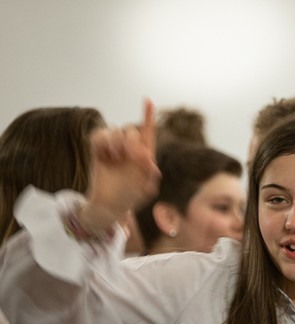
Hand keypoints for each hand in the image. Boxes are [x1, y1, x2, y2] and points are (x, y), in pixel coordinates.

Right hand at [83, 100, 160, 229]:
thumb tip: (150, 159)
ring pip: (114, 130)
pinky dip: (101, 141)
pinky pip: (98, 134)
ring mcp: (113, 149)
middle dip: (131, 140)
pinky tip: (103, 154)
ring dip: (115, 141)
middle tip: (127, 155)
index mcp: (143, 157)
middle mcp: (129, 150)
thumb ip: (151, 176)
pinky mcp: (97, 150)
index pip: (148, 134)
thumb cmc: (129, 199)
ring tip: (114, 157)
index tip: (148, 100)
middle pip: (131, 131)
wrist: (107, 206)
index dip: (148, 117)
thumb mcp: (145, 191)